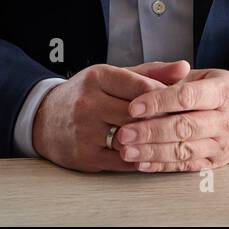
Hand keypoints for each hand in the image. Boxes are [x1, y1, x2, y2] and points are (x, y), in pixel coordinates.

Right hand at [32, 60, 190, 172]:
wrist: (44, 119)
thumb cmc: (86, 95)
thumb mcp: (112, 76)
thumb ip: (150, 72)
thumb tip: (185, 67)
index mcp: (97, 77)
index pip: (141, 85)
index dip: (165, 96)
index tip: (180, 102)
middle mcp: (88, 102)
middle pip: (138, 114)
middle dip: (163, 120)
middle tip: (184, 125)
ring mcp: (85, 131)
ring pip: (132, 138)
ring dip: (153, 141)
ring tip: (171, 140)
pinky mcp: (85, 156)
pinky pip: (123, 161)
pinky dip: (141, 158)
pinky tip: (152, 154)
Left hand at [113, 68, 228, 172]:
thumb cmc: (223, 91)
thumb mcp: (206, 76)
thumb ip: (175, 78)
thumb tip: (144, 80)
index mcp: (223, 92)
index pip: (187, 97)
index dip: (159, 102)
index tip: (133, 106)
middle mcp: (226, 120)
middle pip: (184, 127)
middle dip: (150, 131)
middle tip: (123, 133)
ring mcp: (223, 144)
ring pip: (184, 150)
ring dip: (152, 152)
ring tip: (127, 150)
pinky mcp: (217, 162)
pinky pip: (187, 165)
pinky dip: (162, 165)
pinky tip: (142, 163)